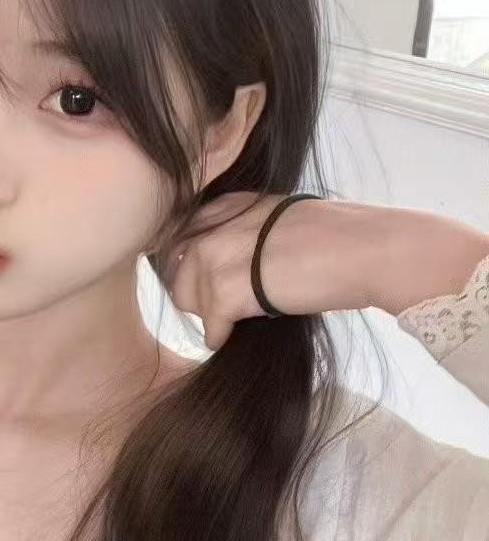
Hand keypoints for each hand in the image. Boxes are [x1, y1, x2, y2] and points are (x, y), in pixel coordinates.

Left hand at [157, 191, 390, 351]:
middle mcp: (213, 227)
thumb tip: (231, 261)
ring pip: (187, 299)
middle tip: (217, 306)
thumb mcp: (277, 217)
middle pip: (177, 270)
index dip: (186, 265)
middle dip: (193, 291)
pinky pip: (209, 325)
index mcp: (228, 205)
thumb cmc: (338, 237)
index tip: (196, 282)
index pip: (182, 237)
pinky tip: (229, 335)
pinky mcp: (225, 290)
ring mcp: (215, 256)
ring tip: (230, 319)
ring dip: (207, 314)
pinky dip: (219, 335)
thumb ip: (246, 231)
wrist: (363, 250)